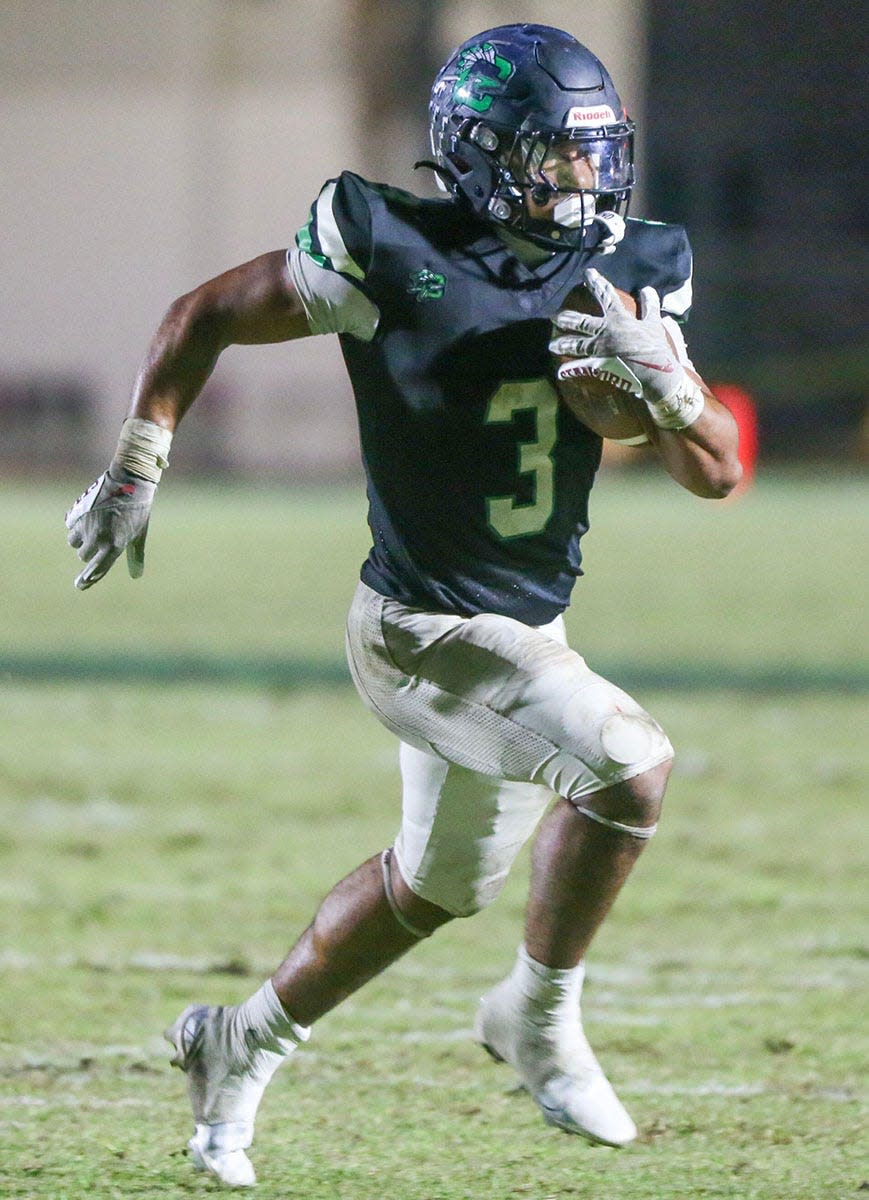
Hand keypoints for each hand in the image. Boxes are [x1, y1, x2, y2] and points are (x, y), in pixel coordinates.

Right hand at [65, 469, 156, 589]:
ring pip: (74, 542)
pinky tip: (88, 515)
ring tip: (94, 525)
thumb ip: (136, 556)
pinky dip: (75, 524)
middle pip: (83, 555)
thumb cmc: (138, 511)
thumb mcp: (139, 535)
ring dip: (80, 538)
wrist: (129, 482)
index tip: (79, 585)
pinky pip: (70, 526)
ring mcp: (86, 526)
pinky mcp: (77, 513)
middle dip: (90, 550)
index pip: (97, 569)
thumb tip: (137, 576)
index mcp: (115, 546)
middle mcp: (98, 538)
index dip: (87, 579)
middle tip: (101, 536)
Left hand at [550, 268, 704, 428]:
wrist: (656, 372)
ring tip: (552, 345)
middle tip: (554, 317)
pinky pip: (581, 368)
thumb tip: (648, 289)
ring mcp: (600, 349)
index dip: (596, 283)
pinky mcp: (599, 366)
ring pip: (576, 345)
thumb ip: (649, 305)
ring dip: (563, 344)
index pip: (606, 295)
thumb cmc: (656, 346)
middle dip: (566, 318)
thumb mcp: (654, 323)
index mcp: (619, 318)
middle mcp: (605, 331)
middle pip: (581, 322)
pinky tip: (560, 373)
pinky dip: (570, 370)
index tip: (587, 273)